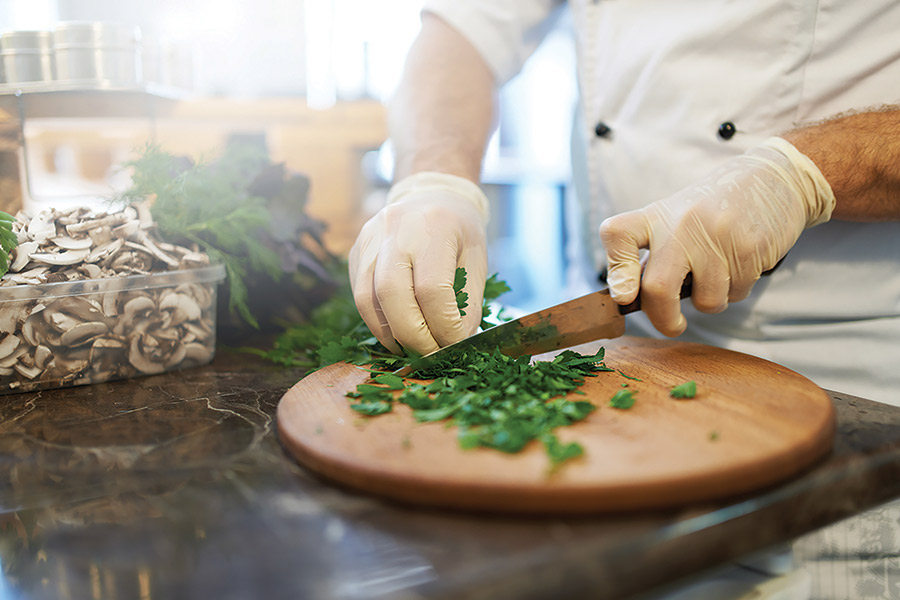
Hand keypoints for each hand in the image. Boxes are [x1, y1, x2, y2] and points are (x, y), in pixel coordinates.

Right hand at [349, 172, 488, 354]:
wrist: (432, 195)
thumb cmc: (459, 231)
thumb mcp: (476, 260)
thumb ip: (468, 302)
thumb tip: (455, 342)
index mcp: (434, 226)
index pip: (431, 288)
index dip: (442, 325)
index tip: (454, 343)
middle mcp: (396, 229)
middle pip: (392, 294)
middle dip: (413, 335)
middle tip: (430, 355)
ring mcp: (370, 240)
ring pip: (367, 299)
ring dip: (390, 334)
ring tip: (412, 349)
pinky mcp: (356, 253)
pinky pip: (360, 295)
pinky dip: (378, 322)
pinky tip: (397, 332)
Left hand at [599, 137, 835, 335]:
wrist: (772, 179)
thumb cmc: (713, 209)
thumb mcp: (675, 219)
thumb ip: (654, 254)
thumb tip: (632, 297)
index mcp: (656, 215)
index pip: (617, 235)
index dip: (616, 270)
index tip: (624, 296)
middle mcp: (681, 224)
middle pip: (657, 288)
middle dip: (663, 319)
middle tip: (672, 325)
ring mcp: (716, 237)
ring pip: (705, 301)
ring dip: (711, 300)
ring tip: (718, 272)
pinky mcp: (749, 249)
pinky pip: (736, 294)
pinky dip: (736, 290)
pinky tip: (741, 262)